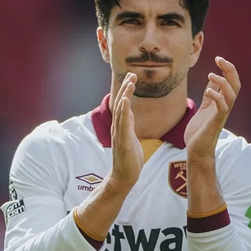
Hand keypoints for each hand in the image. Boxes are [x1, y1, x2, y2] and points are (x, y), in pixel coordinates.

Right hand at [109, 73, 143, 188]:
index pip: (124, 104)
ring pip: (121, 110)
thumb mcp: (131, 137)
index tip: (132, 77)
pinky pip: (122, 123)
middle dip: (126, 87)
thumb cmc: (129, 159)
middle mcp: (118, 127)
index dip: (127, 90)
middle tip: (131, 73)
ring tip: (130, 81)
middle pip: (121, 103)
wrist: (124, 177)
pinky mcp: (122, 141)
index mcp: (122, 126)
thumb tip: (129, 112)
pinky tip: (125, 100)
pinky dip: (123, 111)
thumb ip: (129, 124)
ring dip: (125, 94)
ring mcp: (119, 133)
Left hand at [184, 57, 240, 158]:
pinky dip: (217, 97)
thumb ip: (211, 94)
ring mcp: (221, 115)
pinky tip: (208, 91)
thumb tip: (214, 78)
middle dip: (230, 71)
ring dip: (223, 82)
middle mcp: (225, 107)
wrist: (196, 150)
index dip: (227, 69)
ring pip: (232, 95)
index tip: (218, 59)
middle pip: (236, 85)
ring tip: (211, 74)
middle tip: (220, 60)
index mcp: (222, 102)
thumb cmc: (200, 130)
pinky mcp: (215, 123)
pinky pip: (222, 108)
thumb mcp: (205, 107)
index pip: (231, 82)